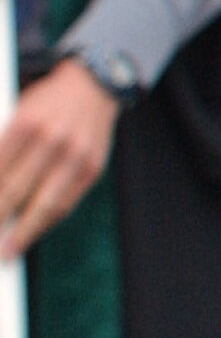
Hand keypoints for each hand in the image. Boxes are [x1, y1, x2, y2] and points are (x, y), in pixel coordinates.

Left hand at [0, 61, 120, 255]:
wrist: (94, 86)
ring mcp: (76, 156)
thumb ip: (3, 149)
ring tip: (8, 252)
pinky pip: (68, 202)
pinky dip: (48, 221)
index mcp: (25, 124)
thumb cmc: (46, 102)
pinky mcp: (93, 167)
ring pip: (45, 204)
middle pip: (14, 192)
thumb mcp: (16, 114)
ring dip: (23, 233)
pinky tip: (34, 232)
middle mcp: (52, 140)